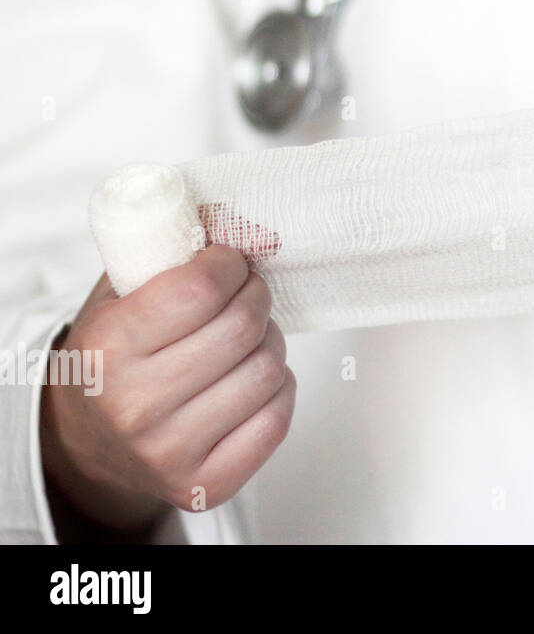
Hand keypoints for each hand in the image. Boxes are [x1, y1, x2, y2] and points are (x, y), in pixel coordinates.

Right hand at [40, 246, 295, 536]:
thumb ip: (168, 251)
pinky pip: (277, 419)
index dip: (230, 263)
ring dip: (269, 343)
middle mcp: (135, 406)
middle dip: (256, 297)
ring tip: (246, 340)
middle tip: (247, 292)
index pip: (201, 288)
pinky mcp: (206, 483)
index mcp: (107, 349)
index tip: (229, 260)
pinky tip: (252, 380)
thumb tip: (237, 213)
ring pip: (268, 371)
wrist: (92, 441)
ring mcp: (170, 451)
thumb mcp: (119, 294)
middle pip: (243, 327)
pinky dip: (278, 390)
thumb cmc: (116, 356)